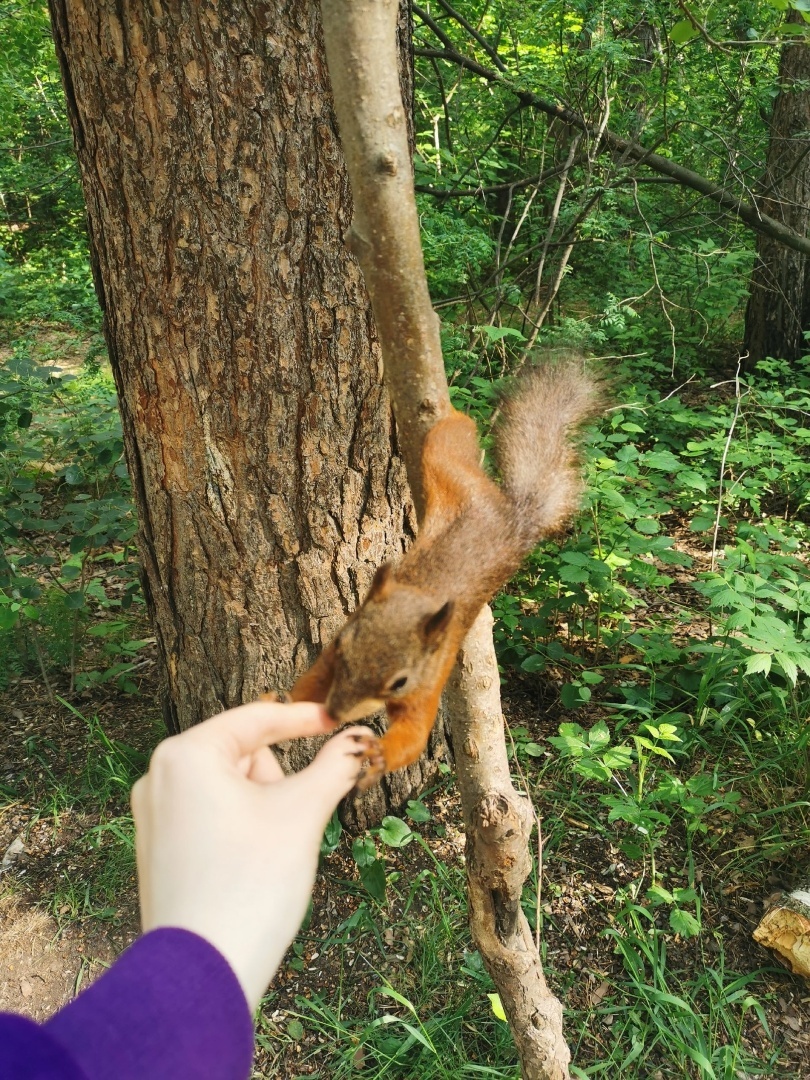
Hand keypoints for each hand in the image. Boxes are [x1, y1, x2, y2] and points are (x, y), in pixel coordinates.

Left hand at [131, 701, 375, 1010]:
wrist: (202, 974)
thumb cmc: (249, 885)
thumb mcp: (302, 814)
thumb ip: (336, 765)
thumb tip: (362, 739)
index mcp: (186, 755)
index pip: (256, 717)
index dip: (304, 719)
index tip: (339, 720)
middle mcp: (159, 776)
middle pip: (242, 756)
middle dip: (277, 781)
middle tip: (293, 821)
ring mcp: (153, 816)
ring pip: (229, 789)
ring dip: (262, 807)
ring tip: (270, 854)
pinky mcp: (157, 850)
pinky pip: (210, 818)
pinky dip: (241, 829)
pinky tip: (251, 867)